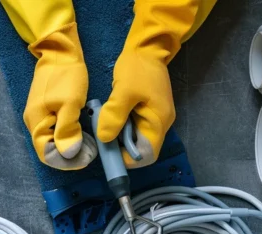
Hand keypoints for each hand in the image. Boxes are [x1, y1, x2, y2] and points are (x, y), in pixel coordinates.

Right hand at [25, 23, 97, 169]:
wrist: (60, 52)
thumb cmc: (66, 76)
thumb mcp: (70, 104)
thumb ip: (67, 130)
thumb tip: (68, 154)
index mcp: (36, 121)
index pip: (46, 153)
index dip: (66, 161)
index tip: (86, 158)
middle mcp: (33, 122)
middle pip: (48, 149)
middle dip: (69, 155)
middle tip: (91, 151)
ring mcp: (38, 115)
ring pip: (52, 140)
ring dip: (69, 145)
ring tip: (89, 143)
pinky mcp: (45, 110)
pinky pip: (54, 130)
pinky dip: (67, 135)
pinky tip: (80, 132)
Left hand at [97, 51, 174, 168]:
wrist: (147, 47)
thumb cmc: (138, 67)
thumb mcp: (123, 91)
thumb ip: (114, 116)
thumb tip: (104, 139)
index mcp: (159, 121)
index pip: (147, 154)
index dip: (128, 158)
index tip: (109, 152)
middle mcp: (160, 123)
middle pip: (140, 147)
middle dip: (120, 145)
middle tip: (101, 135)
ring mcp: (154, 116)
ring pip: (135, 136)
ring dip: (118, 133)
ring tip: (104, 122)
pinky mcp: (146, 110)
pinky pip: (133, 125)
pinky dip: (120, 124)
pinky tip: (109, 115)